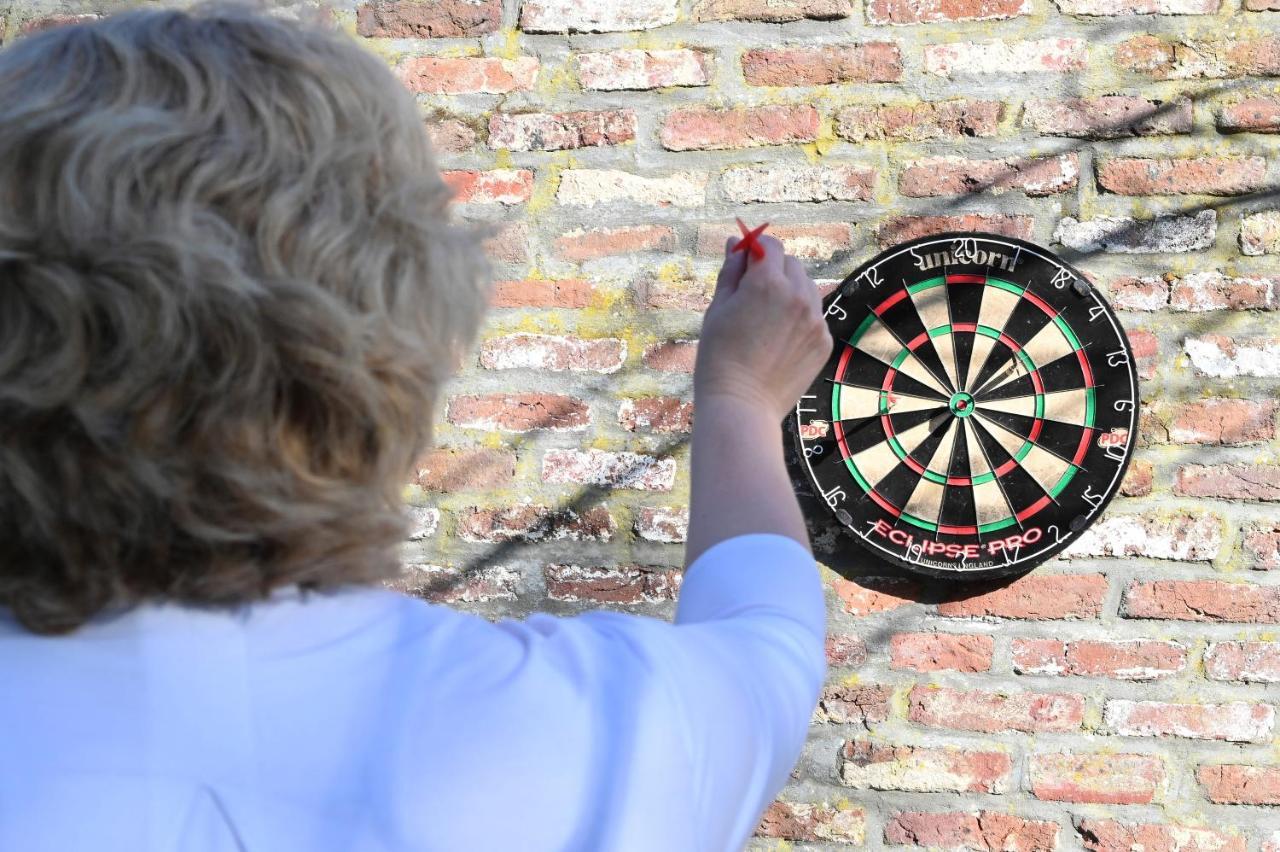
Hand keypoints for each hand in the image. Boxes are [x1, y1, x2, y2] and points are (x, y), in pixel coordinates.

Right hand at [693, 235, 832, 421]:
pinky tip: (778, 341)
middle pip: (791, 264)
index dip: (756, 248)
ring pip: (806, 288)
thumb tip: (736, 243)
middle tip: (753, 295)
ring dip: (790, 292)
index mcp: (767, 283)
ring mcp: (815, 320)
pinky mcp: (823, 341)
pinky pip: (814, 316)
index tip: (746, 260)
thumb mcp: (717, 309)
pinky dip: (799, 319)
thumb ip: (730, 272)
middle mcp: (797, 296)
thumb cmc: (719, 357)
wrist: (742, 405)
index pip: (769, 245)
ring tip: (767, 321)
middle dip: (774, 270)